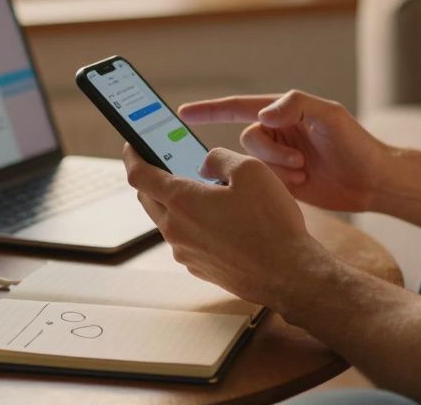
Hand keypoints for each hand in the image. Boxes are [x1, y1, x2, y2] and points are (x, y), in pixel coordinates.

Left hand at [122, 143, 329, 306]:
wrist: (289, 274)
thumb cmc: (272, 223)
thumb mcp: (250, 170)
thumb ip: (219, 158)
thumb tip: (205, 163)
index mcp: (181, 201)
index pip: (140, 175)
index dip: (132, 155)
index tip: (132, 145)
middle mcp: (176, 229)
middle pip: (148, 198)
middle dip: (152, 178)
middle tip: (166, 163)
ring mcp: (186, 252)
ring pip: (168, 220)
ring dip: (176, 203)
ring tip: (203, 191)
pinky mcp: (199, 268)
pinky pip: (186, 239)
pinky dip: (193, 224)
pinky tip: (219, 219)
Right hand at [178, 90, 389, 212]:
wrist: (374, 182)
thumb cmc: (357, 144)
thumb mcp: (330, 115)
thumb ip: (296, 105)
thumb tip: (263, 115)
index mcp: (283, 112)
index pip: (237, 107)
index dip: (209, 110)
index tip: (183, 113)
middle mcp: (277, 134)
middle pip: (247, 141)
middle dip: (269, 153)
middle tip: (300, 163)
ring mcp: (278, 160)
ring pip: (253, 165)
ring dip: (277, 171)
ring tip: (305, 174)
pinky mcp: (282, 184)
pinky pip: (262, 184)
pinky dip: (278, 186)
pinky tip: (302, 185)